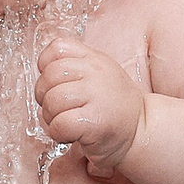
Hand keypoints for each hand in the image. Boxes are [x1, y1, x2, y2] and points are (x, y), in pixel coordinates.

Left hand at [37, 38, 146, 176]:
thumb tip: (43, 68)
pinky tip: (70, 134)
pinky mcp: (94, 121)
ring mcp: (97, 95)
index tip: (55, 83)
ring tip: (65, 122)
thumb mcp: (100, 75)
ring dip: (50, 117)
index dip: (46, 67)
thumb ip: (76, 66)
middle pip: (49, 76)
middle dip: (44, 96)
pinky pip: (59, 124)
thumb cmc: (114, 107)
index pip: (57, 48)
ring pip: (52, 101)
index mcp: (95, 59)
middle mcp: (96, 73)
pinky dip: (58, 133)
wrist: (141, 132)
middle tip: (57, 109)